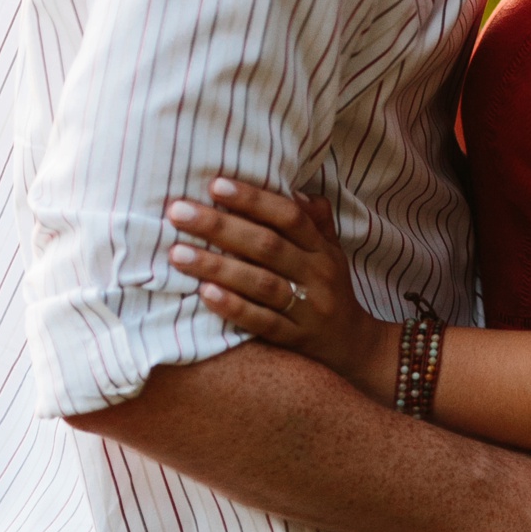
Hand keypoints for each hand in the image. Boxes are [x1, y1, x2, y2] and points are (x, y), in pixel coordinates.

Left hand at [167, 180, 395, 401]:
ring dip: (218, 266)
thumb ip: (315, 221)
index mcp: (321, 250)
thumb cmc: (330, 290)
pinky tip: (204, 294)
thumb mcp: (331, 252)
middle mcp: (316, 275)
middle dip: (221, 227)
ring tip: (177, 254)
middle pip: (267, 246)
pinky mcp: (294, 339)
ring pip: (261, 283)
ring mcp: (306, 308)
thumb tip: (295, 190)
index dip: (253, 199)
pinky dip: (233, 307)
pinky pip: (262, 322)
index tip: (215, 185)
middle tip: (178, 213)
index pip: (289, 217)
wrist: (352, 346)